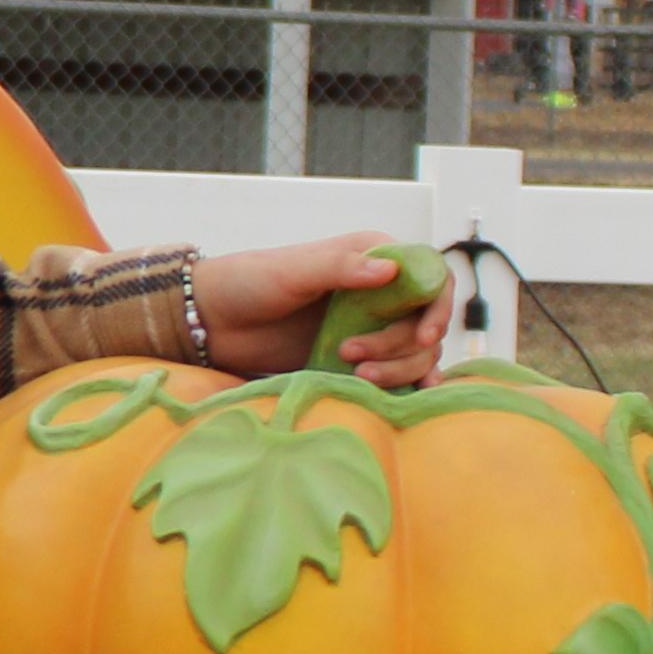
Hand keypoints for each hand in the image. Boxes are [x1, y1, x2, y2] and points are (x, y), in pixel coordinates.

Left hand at [198, 236, 449, 387]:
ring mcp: (370, 327)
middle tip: (352, 355)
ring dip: (398, 369)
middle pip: (425, 324)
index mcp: (373, 258)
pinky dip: (409, 383)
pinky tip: (412, 395)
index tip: (424, 336)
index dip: (437, 308)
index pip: (431, 278)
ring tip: (357, 377)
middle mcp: (380, 292)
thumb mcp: (293, 271)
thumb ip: (340, 268)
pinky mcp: (356, 359)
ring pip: (416, 353)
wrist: (214, 321)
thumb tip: (390, 271)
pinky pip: (397, 373)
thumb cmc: (250, 282)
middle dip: (400, 346)